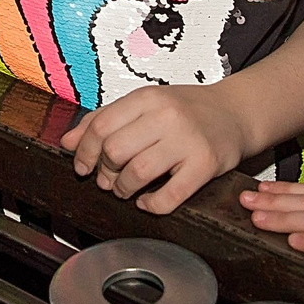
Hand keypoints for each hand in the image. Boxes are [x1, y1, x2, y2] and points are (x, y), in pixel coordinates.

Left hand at [60, 84, 246, 213]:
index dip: (84, 152)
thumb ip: (104, 120)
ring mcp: (187, 141)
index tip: (82, 166)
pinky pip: (168, 196)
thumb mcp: (145, 105)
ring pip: (137, 173)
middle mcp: (166, 116)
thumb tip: (67, 142)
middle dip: (105, 172)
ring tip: (126, 190)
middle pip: (115, 150)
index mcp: (147, 98)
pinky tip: (148, 201)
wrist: (236, 113)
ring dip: (124, 189)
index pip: (101, 126)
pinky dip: (151, 204)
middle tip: (108, 180)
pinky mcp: (205, 165)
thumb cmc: (187, 111)